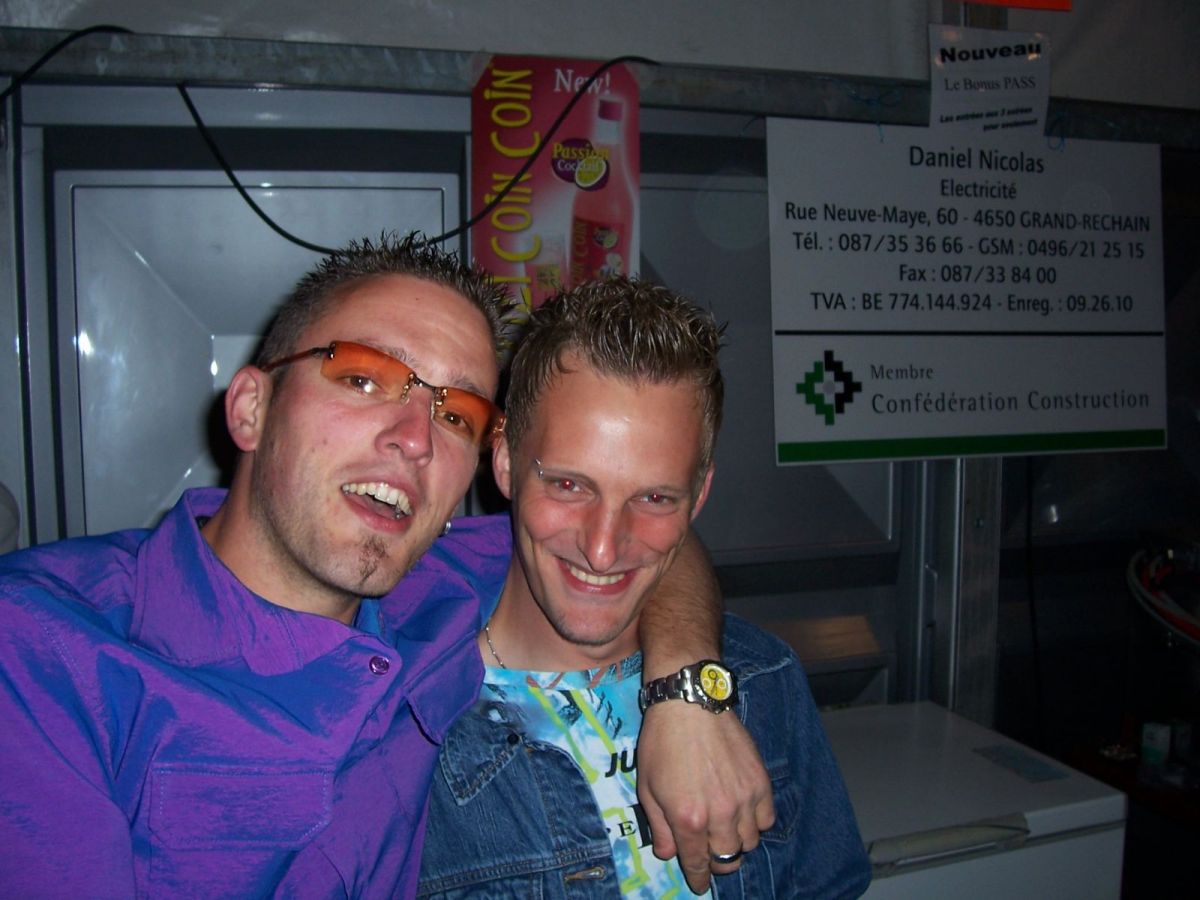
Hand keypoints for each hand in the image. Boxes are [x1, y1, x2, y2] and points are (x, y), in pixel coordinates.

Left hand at [636, 700, 774, 893]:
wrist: (689, 703)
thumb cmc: (661, 742)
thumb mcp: (647, 786)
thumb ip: (659, 826)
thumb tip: (668, 854)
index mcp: (688, 819)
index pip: (698, 864)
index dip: (698, 878)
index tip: (699, 883)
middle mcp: (720, 814)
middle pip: (727, 858)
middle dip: (716, 862)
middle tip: (709, 851)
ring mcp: (744, 798)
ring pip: (750, 842)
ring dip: (736, 841)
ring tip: (725, 828)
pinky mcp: (760, 781)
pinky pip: (767, 818)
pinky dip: (756, 822)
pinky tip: (743, 811)